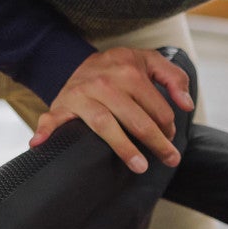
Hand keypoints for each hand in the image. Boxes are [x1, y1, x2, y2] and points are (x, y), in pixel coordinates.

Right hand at [29, 47, 192, 172]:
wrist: (78, 61)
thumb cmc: (119, 68)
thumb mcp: (150, 62)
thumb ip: (175, 78)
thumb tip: (186, 105)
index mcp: (128, 70)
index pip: (156, 106)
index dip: (168, 125)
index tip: (171, 137)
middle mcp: (104, 81)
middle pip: (136, 118)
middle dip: (156, 142)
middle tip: (170, 160)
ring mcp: (81, 94)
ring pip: (105, 124)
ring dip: (123, 147)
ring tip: (140, 166)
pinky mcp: (62, 105)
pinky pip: (52, 119)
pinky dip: (46, 130)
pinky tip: (41, 144)